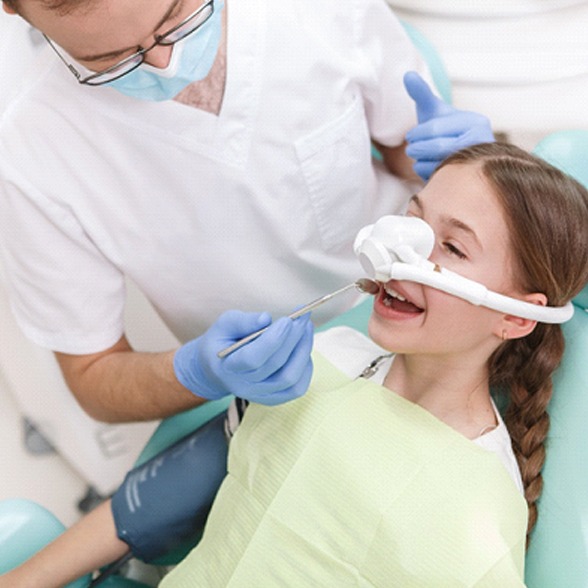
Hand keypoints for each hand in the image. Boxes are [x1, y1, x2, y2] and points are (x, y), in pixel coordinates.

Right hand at [174, 310, 313, 405]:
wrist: (217, 369)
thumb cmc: (222, 342)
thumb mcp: (224, 324)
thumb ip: (243, 321)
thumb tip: (266, 318)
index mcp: (228, 367)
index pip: (253, 358)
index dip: (273, 339)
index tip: (287, 320)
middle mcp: (244, 386)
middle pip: (276, 365)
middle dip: (293, 338)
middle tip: (303, 317)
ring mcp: (260, 395)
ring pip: (290, 379)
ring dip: (303, 351)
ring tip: (306, 329)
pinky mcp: (274, 398)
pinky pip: (296, 388)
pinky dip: (306, 368)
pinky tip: (304, 348)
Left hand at [403, 71, 493, 180]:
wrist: (460, 157)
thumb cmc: (445, 131)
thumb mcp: (434, 112)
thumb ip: (422, 94)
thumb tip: (407, 74)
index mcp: (475, 122)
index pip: (436, 128)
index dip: (417, 134)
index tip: (410, 137)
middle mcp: (481, 142)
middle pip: (439, 147)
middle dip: (418, 148)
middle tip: (411, 149)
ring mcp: (476, 163)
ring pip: (439, 164)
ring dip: (422, 161)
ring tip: (419, 157)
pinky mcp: (467, 179)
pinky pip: (440, 177)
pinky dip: (427, 174)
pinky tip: (428, 168)